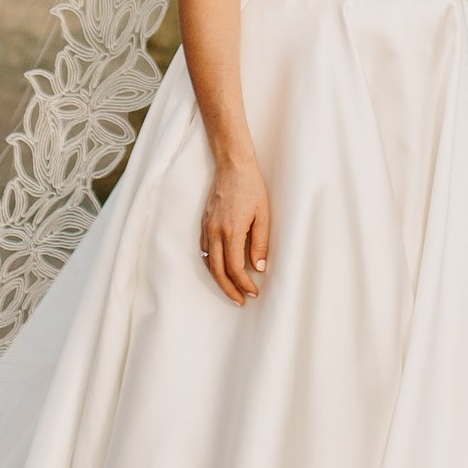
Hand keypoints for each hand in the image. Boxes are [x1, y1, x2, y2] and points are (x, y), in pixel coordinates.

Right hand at [199, 157, 269, 304]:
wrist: (233, 166)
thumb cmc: (251, 188)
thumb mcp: (263, 215)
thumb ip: (260, 243)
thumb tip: (259, 268)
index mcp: (231, 232)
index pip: (235, 268)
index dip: (244, 284)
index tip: (253, 292)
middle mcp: (215, 233)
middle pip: (218, 270)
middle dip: (229, 289)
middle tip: (240, 301)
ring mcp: (207, 228)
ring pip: (208, 262)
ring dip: (219, 280)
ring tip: (231, 290)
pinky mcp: (204, 223)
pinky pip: (204, 251)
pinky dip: (211, 265)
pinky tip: (220, 270)